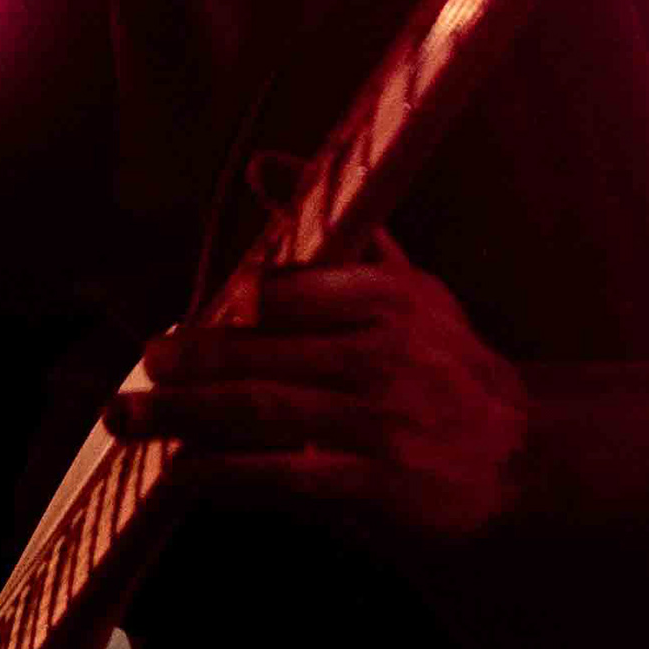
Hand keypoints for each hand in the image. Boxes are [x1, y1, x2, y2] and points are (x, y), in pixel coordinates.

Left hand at [111, 239, 528, 544]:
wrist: (519, 451)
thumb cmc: (446, 360)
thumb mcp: (406, 283)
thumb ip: (335, 227)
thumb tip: (263, 163)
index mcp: (390, 298)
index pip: (295, 288)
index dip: (238, 301)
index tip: (187, 309)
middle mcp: (383, 357)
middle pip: (264, 353)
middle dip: (191, 358)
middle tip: (143, 362)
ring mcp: (377, 424)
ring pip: (263, 413)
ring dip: (186, 415)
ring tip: (129, 415)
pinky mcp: (373, 485)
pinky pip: (285, 477)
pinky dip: (227, 472)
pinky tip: (181, 471)